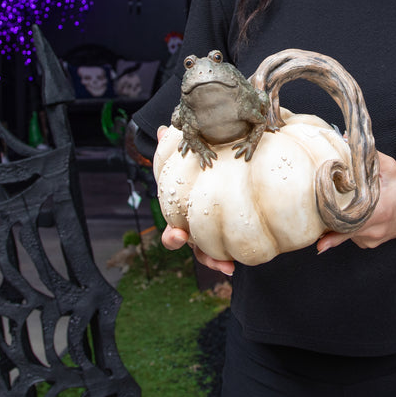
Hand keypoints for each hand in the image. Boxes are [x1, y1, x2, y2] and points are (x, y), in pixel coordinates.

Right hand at [155, 125, 234, 275]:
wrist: (230, 172)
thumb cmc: (207, 167)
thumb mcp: (194, 158)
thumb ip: (179, 147)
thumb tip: (162, 129)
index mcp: (184, 211)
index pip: (175, 226)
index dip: (174, 235)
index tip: (178, 234)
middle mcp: (193, 225)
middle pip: (188, 244)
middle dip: (191, 251)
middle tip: (194, 248)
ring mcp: (208, 233)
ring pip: (206, 253)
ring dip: (212, 261)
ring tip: (224, 266)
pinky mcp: (226, 236)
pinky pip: (226, 251)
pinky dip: (227, 260)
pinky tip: (233, 267)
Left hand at [316, 152, 395, 252]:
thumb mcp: (390, 168)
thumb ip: (369, 156)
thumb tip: (345, 140)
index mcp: (380, 210)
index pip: (351, 219)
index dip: (332, 221)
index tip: (317, 224)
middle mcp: (374, 229)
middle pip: (342, 228)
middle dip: (326, 219)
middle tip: (311, 213)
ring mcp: (369, 240)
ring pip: (343, 232)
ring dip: (335, 219)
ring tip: (333, 204)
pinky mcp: (367, 244)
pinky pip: (349, 235)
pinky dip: (344, 225)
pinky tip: (348, 213)